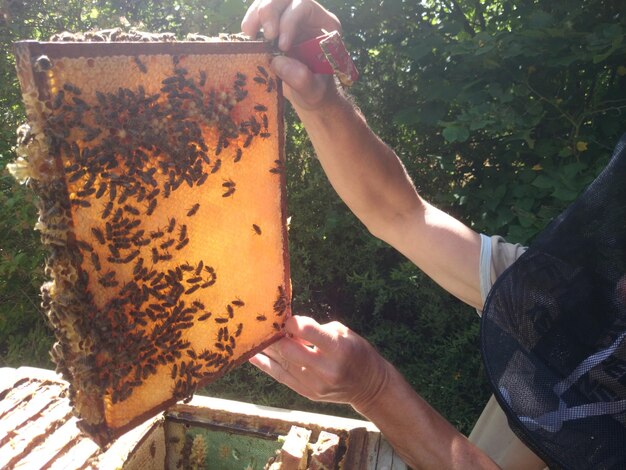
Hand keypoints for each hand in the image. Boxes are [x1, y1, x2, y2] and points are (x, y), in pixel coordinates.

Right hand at [241, 0, 341, 110]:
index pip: (305, 7)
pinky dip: (250, 23)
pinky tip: (249, 39)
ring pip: (269, 1)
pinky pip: (258, 13)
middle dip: (270, 11)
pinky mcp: (274, 26)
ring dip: (255, 15)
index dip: (289, 21)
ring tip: (250, 35)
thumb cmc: (316, 91)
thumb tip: (279, 61)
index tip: (281, 46)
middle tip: (265, 36)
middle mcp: (307, 16)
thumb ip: (303, 79)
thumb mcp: (314, 91)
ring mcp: (289, 18)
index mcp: (325, 25)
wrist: (308, 95)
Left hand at [249, 315, 389, 409]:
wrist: (368, 386)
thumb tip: (289, 325)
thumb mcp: (343, 333)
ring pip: (282, 364)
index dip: (293, 323)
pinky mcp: (307, 393)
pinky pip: (281, 377)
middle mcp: (325, 369)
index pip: (309, 333)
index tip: (286, 317)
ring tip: (251, 336)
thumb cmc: (356, 351)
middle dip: (275, 336)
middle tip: (264, 324)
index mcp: (338, 348)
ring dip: (266, 349)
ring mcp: (315, 384)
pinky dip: (265, 365)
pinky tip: (252, 355)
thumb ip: (316, 329)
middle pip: (290, 351)